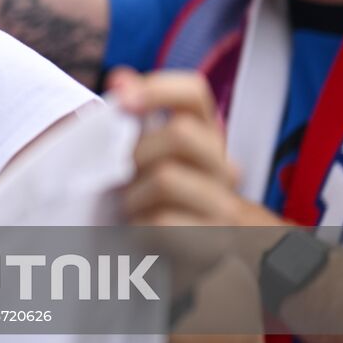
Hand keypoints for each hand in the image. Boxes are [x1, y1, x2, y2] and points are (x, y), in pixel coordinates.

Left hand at [114, 69, 249, 289]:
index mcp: (204, 137)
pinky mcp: (214, 246)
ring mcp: (224, 207)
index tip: (119, 96)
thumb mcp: (144, 157)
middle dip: (137, 151)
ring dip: (133, 194)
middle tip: (121, 174)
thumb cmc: (155, 203)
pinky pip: (162, 223)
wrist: (188, 265)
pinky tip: (138, 235)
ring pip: (167, 178)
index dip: (157, 87)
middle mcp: (223, 167)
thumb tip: (120, 77)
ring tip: (130, 208)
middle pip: (179, 134)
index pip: (194, 94)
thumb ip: (133, 119)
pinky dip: (137, 228)